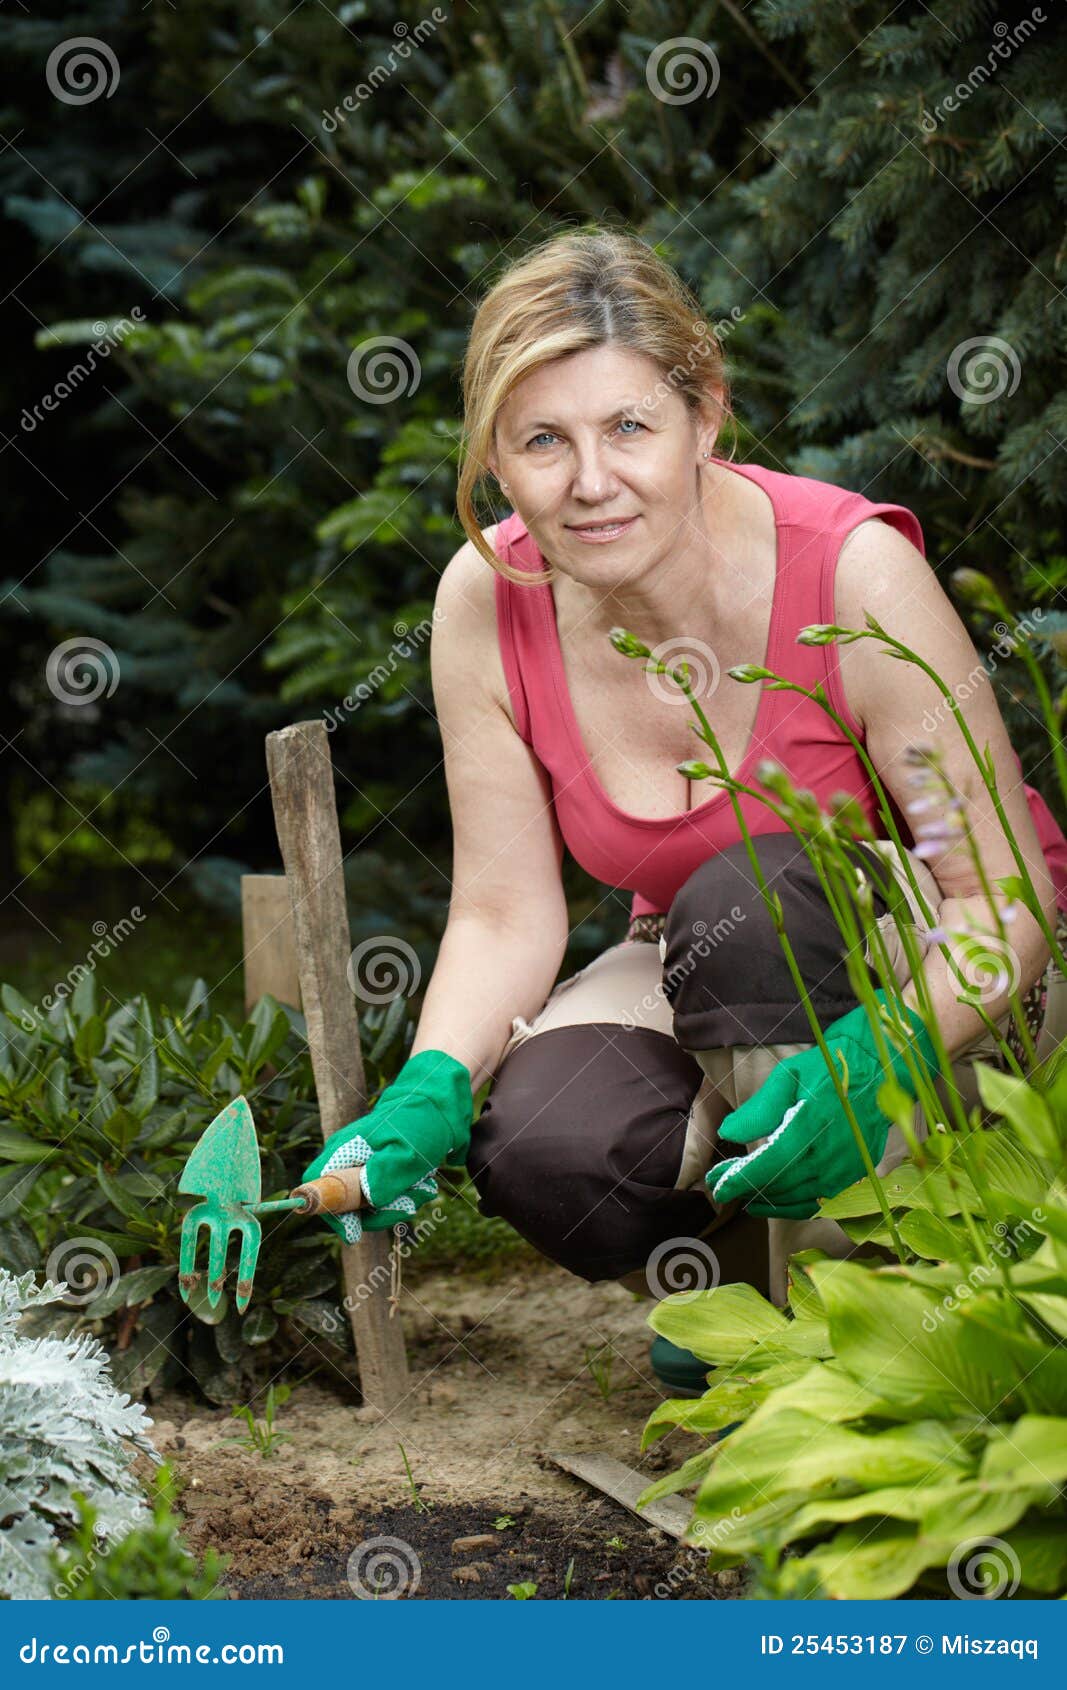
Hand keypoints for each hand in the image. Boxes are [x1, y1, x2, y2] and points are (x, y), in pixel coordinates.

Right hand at [299, 1049, 472, 1243]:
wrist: (443, 1105)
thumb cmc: (420, 1124)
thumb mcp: (405, 1153)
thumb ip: (382, 1178)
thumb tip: (366, 1202)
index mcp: (343, 1151)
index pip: (314, 1188)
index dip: (330, 1212)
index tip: (356, 1226)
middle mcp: (349, 1161)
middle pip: (348, 1206)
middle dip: (380, 1211)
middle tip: (409, 1199)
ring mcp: (366, 1168)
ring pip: (373, 1206)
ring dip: (401, 1202)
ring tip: (422, 1184)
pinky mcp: (383, 1174)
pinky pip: (389, 1199)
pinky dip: (407, 1195)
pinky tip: (424, 1181)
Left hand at [706, 991, 937, 1218]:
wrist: (880, 1070)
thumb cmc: (829, 1069)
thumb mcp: (788, 1077)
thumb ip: (759, 1109)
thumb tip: (729, 1134)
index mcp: (811, 1127)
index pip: (768, 1166)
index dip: (740, 1179)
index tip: (717, 1184)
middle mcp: (830, 1155)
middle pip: (780, 1185)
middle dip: (747, 1189)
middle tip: (721, 1186)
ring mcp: (846, 1169)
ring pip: (799, 1198)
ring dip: (768, 1201)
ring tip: (745, 1197)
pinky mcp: (856, 1174)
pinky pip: (820, 1200)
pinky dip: (795, 1205)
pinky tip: (776, 1202)